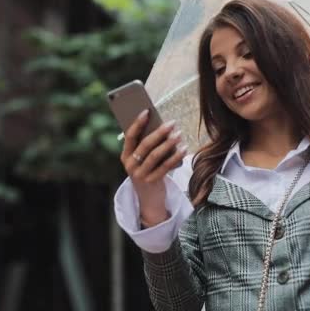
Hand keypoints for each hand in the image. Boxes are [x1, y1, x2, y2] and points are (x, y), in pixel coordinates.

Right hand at [120, 109, 187, 226]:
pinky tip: (184, 149)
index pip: (130, 136)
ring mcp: (139, 175)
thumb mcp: (144, 159)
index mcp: (125, 155)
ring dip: (168, 143)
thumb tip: (162, 126)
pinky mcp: (151, 182)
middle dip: (159, 132)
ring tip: (179, 134)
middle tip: (172, 123)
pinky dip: (175, 157)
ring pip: (155, 155)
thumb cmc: (149, 172)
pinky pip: (165, 167)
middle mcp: (130, 165)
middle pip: (145, 145)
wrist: (149, 199)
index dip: (137, 123)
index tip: (147, 111)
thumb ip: (148, 146)